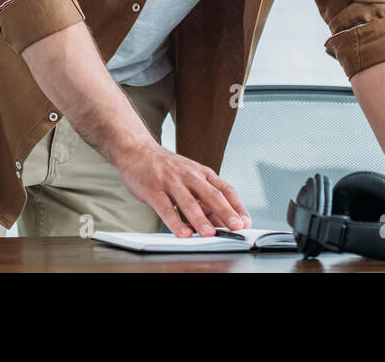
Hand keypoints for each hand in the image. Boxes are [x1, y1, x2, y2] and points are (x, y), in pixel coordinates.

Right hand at [116, 144, 251, 236]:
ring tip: (210, 234)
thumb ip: (204, 199)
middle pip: (212, 195)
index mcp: (202, 173)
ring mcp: (172, 182)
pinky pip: (166, 208)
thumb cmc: (167, 168)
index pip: (226, 189)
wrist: (138, 151)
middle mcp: (190, 176)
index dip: (237, 206)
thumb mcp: (190, 177)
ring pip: (189, 203)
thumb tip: (222, 222)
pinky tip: (183, 233)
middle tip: (237, 227)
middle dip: (226, 212)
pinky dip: (175, 222)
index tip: (246, 222)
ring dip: (201, 219)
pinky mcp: (154, 190)